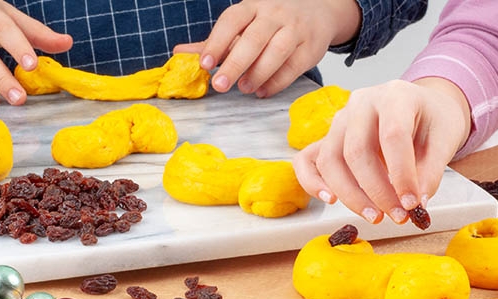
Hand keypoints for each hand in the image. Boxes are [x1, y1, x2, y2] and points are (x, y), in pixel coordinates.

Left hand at [173, 0, 359, 97]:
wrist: (318, 10)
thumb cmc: (271, 21)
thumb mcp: (243, 24)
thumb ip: (214, 41)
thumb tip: (179, 53)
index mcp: (252, 6)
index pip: (232, 20)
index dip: (217, 42)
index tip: (205, 64)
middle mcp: (274, 14)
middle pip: (254, 38)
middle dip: (235, 63)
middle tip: (220, 85)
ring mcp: (295, 29)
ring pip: (277, 51)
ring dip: (258, 73)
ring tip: (244, 88)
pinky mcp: (311, 46)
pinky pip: (294, 66)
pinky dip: (277, 81)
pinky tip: (263, 91)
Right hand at [292, 78, 470, 223]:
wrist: (423, 109)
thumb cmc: (433, 121)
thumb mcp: (445, 140)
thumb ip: (431, 172)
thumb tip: (417, 204)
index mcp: (395, 95)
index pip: (392, 135)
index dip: (402, 174)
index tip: (412, 203)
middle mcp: (361, 103)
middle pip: (357, 151)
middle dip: (377, 191)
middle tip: (398, 216)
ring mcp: (340, 120)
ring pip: (330, 160)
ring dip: (350, 195)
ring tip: (374, 216)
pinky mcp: (328, 137)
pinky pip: (307, 160)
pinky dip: (313, 182)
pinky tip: (330, 200)